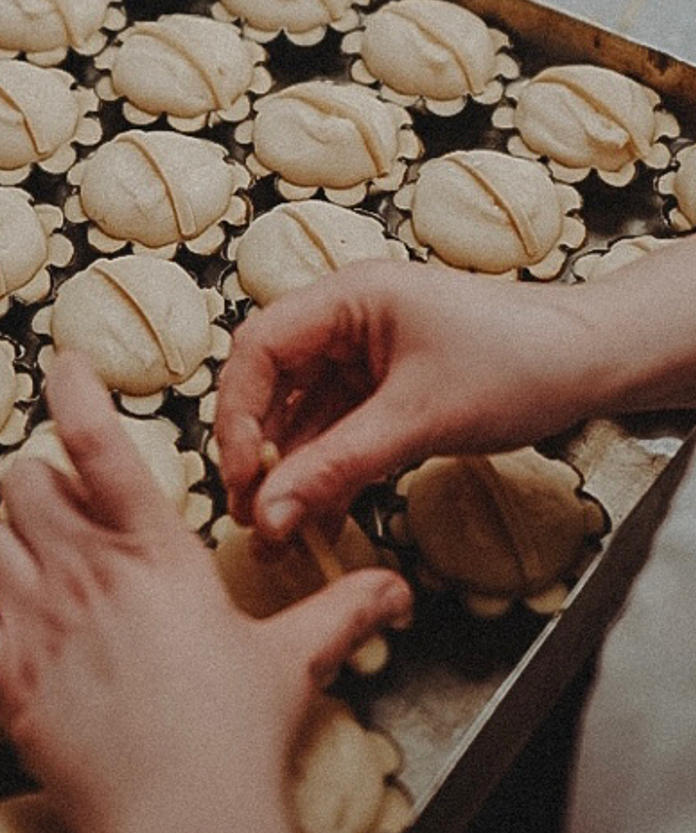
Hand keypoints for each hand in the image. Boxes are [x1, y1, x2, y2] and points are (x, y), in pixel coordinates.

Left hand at [0, 351, 410, 832]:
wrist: (183, 817)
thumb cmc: (238, 734)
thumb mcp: (295, 660)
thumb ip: (341, 612)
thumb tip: (396, 589)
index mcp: (154, 552)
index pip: (99, 443)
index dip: (74, 391)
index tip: (63, 365)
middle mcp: (83, 573)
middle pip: (24, 482)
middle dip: (41, 484)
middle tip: (68, 510)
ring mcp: (34, 625)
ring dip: (7, 544)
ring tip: (37, 567)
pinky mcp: (2, 681)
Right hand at [215, 261, 610, 539]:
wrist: (595, 364)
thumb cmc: (522, 362)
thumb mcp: (419, 419)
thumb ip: (337, 466)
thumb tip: (270, 514)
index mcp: (347, 298)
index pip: (257, 349)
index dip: (237, 415)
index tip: (243, 477)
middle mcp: (346, 322)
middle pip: (270, 386)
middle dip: (257, 453)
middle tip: (251, 515)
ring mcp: (365, 357)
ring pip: (301, 418)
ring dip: (289, 475)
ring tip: (279, 534)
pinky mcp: (386, 392)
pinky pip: (338, 435)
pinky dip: (327, 476)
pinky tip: (320, 520)